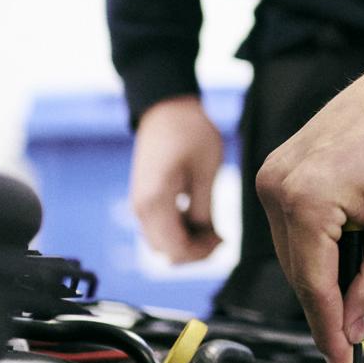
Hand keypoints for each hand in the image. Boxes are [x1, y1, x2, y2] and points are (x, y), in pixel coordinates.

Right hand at [128, 96, 223, 263]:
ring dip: (187, 243)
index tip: (223, 239)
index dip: (201, 254)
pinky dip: (178, 232)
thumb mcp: (206, 170)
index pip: (176, 250)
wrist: (165, 108)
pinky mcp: (144, 200)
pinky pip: (159, 229)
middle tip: (221, 235)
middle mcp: (141, 208)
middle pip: (167, 252)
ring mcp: (139, 205)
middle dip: (195, 251)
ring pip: (162, 244)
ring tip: (213, 228)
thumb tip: (207, 238)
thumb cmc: (189, 132)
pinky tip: (199, 219)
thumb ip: (204, 209)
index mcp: (155, 201)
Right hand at [254, 45, 363, 362]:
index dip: (330, 332)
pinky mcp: (280, 166)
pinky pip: (293, 226)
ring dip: (324, 276)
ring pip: (294, 253)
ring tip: (362, 285)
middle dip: (329, 307)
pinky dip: (317, 247)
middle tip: (358, 338)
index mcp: (305, 196)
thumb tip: (358, 324)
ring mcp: (273, 173)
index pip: (313, 285)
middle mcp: (277, 184)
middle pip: (298, 273)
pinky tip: (348, 251)